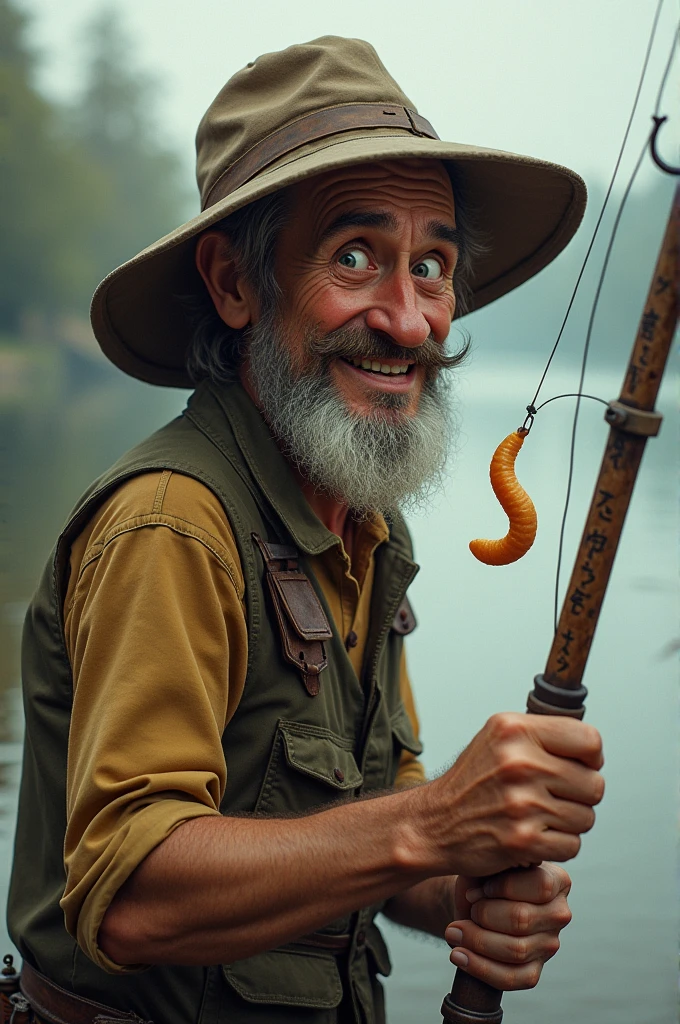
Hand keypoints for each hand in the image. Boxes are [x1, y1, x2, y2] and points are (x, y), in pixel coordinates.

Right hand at [413, 712, 603, 876]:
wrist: (434, 823)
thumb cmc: (473, 780)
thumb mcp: (498, 737)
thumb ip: (542, 734)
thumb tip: (593, 748)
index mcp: (515, 730)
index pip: (590, 741)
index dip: (591, 758)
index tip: (578, 766)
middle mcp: (519, 763)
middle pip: (594, 784)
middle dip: (580, 795)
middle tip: (553, 797)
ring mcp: (522, 803)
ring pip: (586, 817)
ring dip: (569, 822)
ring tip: (540, 816)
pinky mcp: (523, 840)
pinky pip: (572, 845)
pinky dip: (558, 845)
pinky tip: (534, 835)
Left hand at [445, 864, 571, 989]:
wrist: (472, 902)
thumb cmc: (483, 877)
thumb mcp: (489, 861)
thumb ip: (497, 859)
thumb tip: (499, 862)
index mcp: (557, 880)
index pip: (540, 886)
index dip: (503, 888)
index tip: (477, 889)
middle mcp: (559, 914)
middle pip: (523, 920)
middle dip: (484, 915)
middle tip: (466, 910)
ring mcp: (549, 946)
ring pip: (515, 951)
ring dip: (477, 941)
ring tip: (453, 932)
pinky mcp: (534, 971)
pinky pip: (511, 978)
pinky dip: (480, 968)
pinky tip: (458, 955)